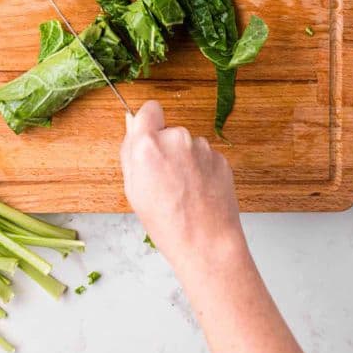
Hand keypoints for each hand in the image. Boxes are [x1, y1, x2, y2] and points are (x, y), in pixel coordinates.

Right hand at [120, 100, 245, 277]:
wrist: (206, 244)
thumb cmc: (166, 222)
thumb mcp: (132, 188)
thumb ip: (130, 151)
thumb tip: (132, 124)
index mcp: (148, 144)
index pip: (149, 108)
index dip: (148, 122)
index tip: (148, 137)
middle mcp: (177, 138)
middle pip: (168, 131)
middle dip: (166, 147)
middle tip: (164, 178)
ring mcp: (202, 148)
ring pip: (188, 146)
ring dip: (185, 160)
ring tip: (183, 191)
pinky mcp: (221, 159)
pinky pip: (205, 157)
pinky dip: (202, 170)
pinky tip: (199, 192)